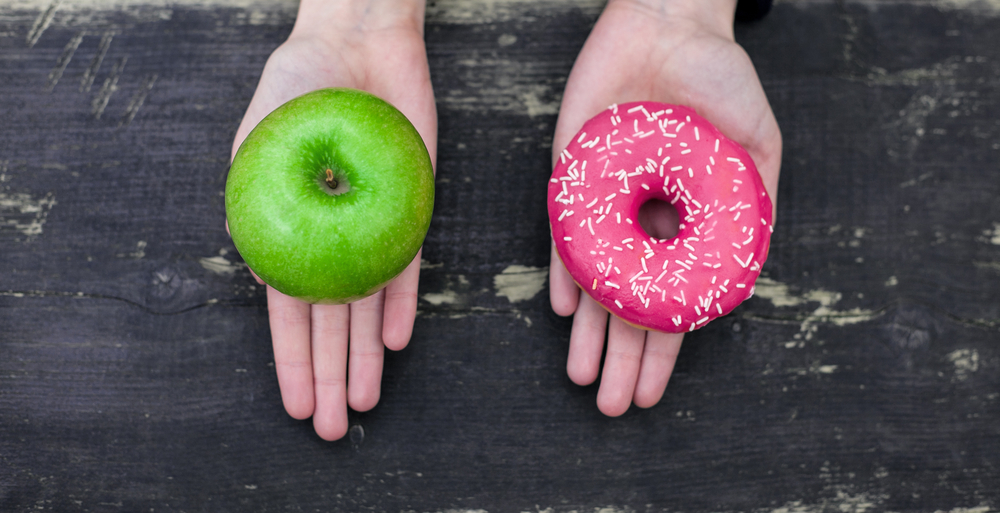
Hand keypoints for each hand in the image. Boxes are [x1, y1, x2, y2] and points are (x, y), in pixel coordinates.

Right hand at [229, 0, 435, 439]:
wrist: (358, 43)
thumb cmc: (298, 85)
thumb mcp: (261, 140)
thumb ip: (260, 201)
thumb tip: (261, 271)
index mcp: (286, 230)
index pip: (288, 309)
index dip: (292, 360)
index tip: (297, 403)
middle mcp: (330, 237)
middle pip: (330, 321)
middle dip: (330, 375)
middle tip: (334, 427)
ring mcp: (371, 227)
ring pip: (368, 305)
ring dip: (364, 355)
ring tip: (364, 401)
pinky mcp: (410, 209)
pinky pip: (407, 264)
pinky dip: (402, 302)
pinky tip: (394, 341)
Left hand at [550, 0, 781, 415]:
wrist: (669, 24)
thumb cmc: (721, 80)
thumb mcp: (757, 145)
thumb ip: (753, 205)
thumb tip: (745, 270)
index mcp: (686, 225)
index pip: (671, 301)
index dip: (663, 349)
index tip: (654, 391)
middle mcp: (643, 224)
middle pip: (629, 304)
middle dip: (622, 357)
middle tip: (612, 405)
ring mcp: (606, 204)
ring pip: (595, 280)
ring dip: (589, 331)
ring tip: (584, 377)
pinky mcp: (572, 176)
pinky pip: (565, 233)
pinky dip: (565, 270)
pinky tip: (566, 310)